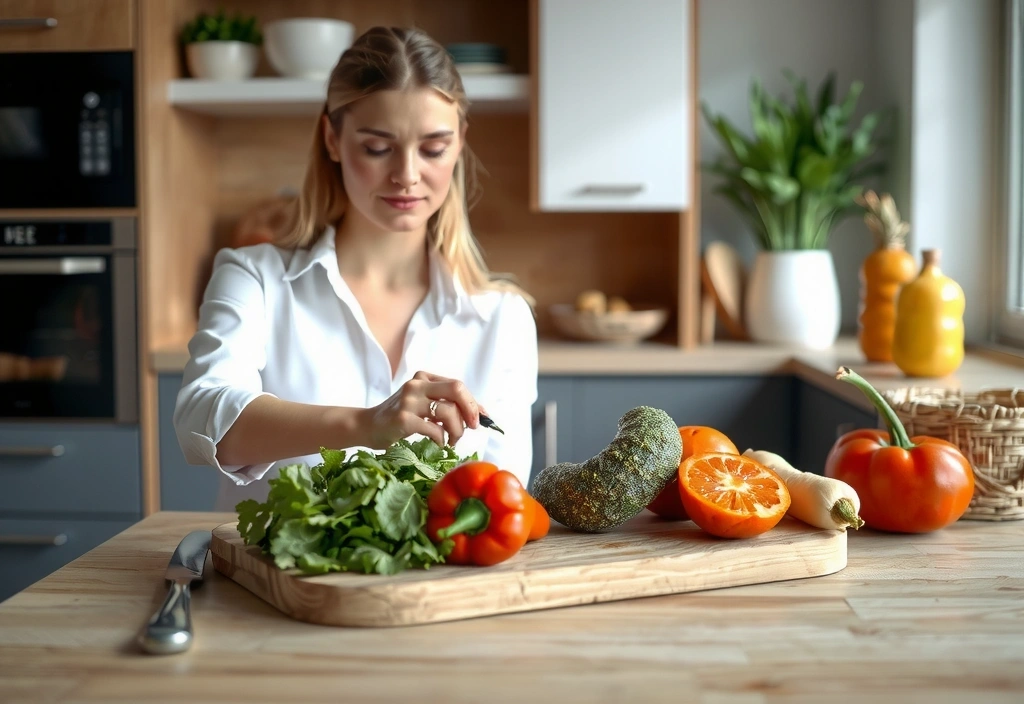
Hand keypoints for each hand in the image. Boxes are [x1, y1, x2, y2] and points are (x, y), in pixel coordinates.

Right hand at [361, 371, 483, 448]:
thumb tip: (480, 413)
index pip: (457, 385)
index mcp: (424, 378)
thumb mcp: (423, 404)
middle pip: (456, 390)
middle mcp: (417, 384)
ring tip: (451, 440)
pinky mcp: (403, 418)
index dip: (473, 403)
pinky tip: (438, 443)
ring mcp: (409, 400)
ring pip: (448, 412)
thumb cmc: (399, 417)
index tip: (481, 419)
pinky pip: (434, 429)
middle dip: (470, 410)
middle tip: (472, 427)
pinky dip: (441, 439)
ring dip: (456, 431)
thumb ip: (446, 404)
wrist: (368, 426)